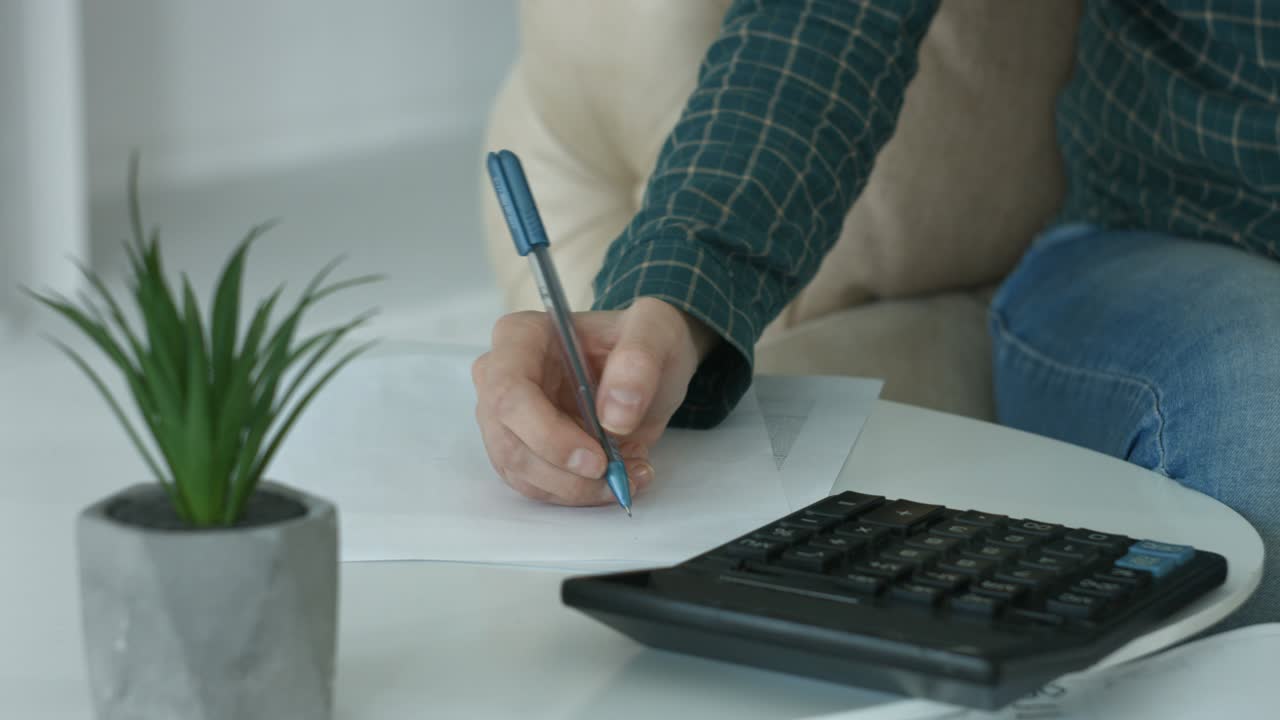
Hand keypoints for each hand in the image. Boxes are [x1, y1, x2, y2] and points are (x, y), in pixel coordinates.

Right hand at [471, 297, 716, 505]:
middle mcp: (500, 377)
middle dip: (565, 473)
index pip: (509, 393)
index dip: (547, 434)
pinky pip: (537, 485)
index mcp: (520, 337)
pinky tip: (619, 477)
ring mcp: (506, 418)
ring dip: (576, 489)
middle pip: (509, 441)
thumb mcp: (654, 332)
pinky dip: (579, 493)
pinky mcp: (522, 449)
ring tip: (629, 474)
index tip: (597, 458)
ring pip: (521, 472)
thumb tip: (614, 414)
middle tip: (617, 476)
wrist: (644, 369)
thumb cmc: (640, 342)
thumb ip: (638, 362)